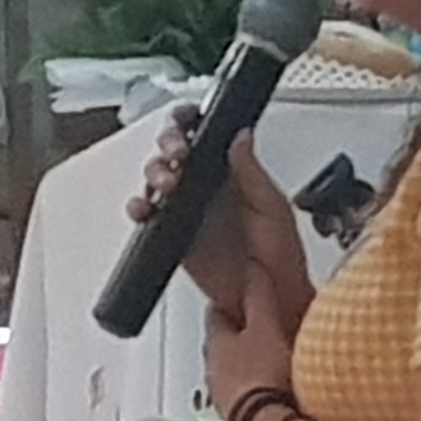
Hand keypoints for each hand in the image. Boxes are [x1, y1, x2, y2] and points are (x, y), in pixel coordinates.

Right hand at [130, 105, 259, 318]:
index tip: (186, 120)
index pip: (206, 134)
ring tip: (166, 183)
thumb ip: (252, 172)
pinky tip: (144, 209)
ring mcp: (188, 209)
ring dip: (154, 173)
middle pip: (174, 149)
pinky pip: (147, 215)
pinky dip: (139, 208)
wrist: (268, 300)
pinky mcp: (172, 234)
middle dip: (169, 143)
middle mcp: (207, 186)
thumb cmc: (281, 258)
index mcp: (233, 172)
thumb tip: (242, 136)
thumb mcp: (272, 208)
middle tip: (177, 153)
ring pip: (157, 177)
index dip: (190, 120)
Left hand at [203, 273, 297, 420]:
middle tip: (263, 327)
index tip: (241, 293)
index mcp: (215, 343)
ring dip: (254, 366)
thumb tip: (253, 266)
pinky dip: (264, 390)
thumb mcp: (264, 325)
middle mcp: (215, 372)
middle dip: (242, 337)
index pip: (216, 315)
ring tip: (278, 360)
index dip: (229, 303)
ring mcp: (228, 399)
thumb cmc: (261, 376)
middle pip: (225, 347)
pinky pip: (254, 397)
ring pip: (238, 373)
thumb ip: (259, 295)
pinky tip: (282, 391)